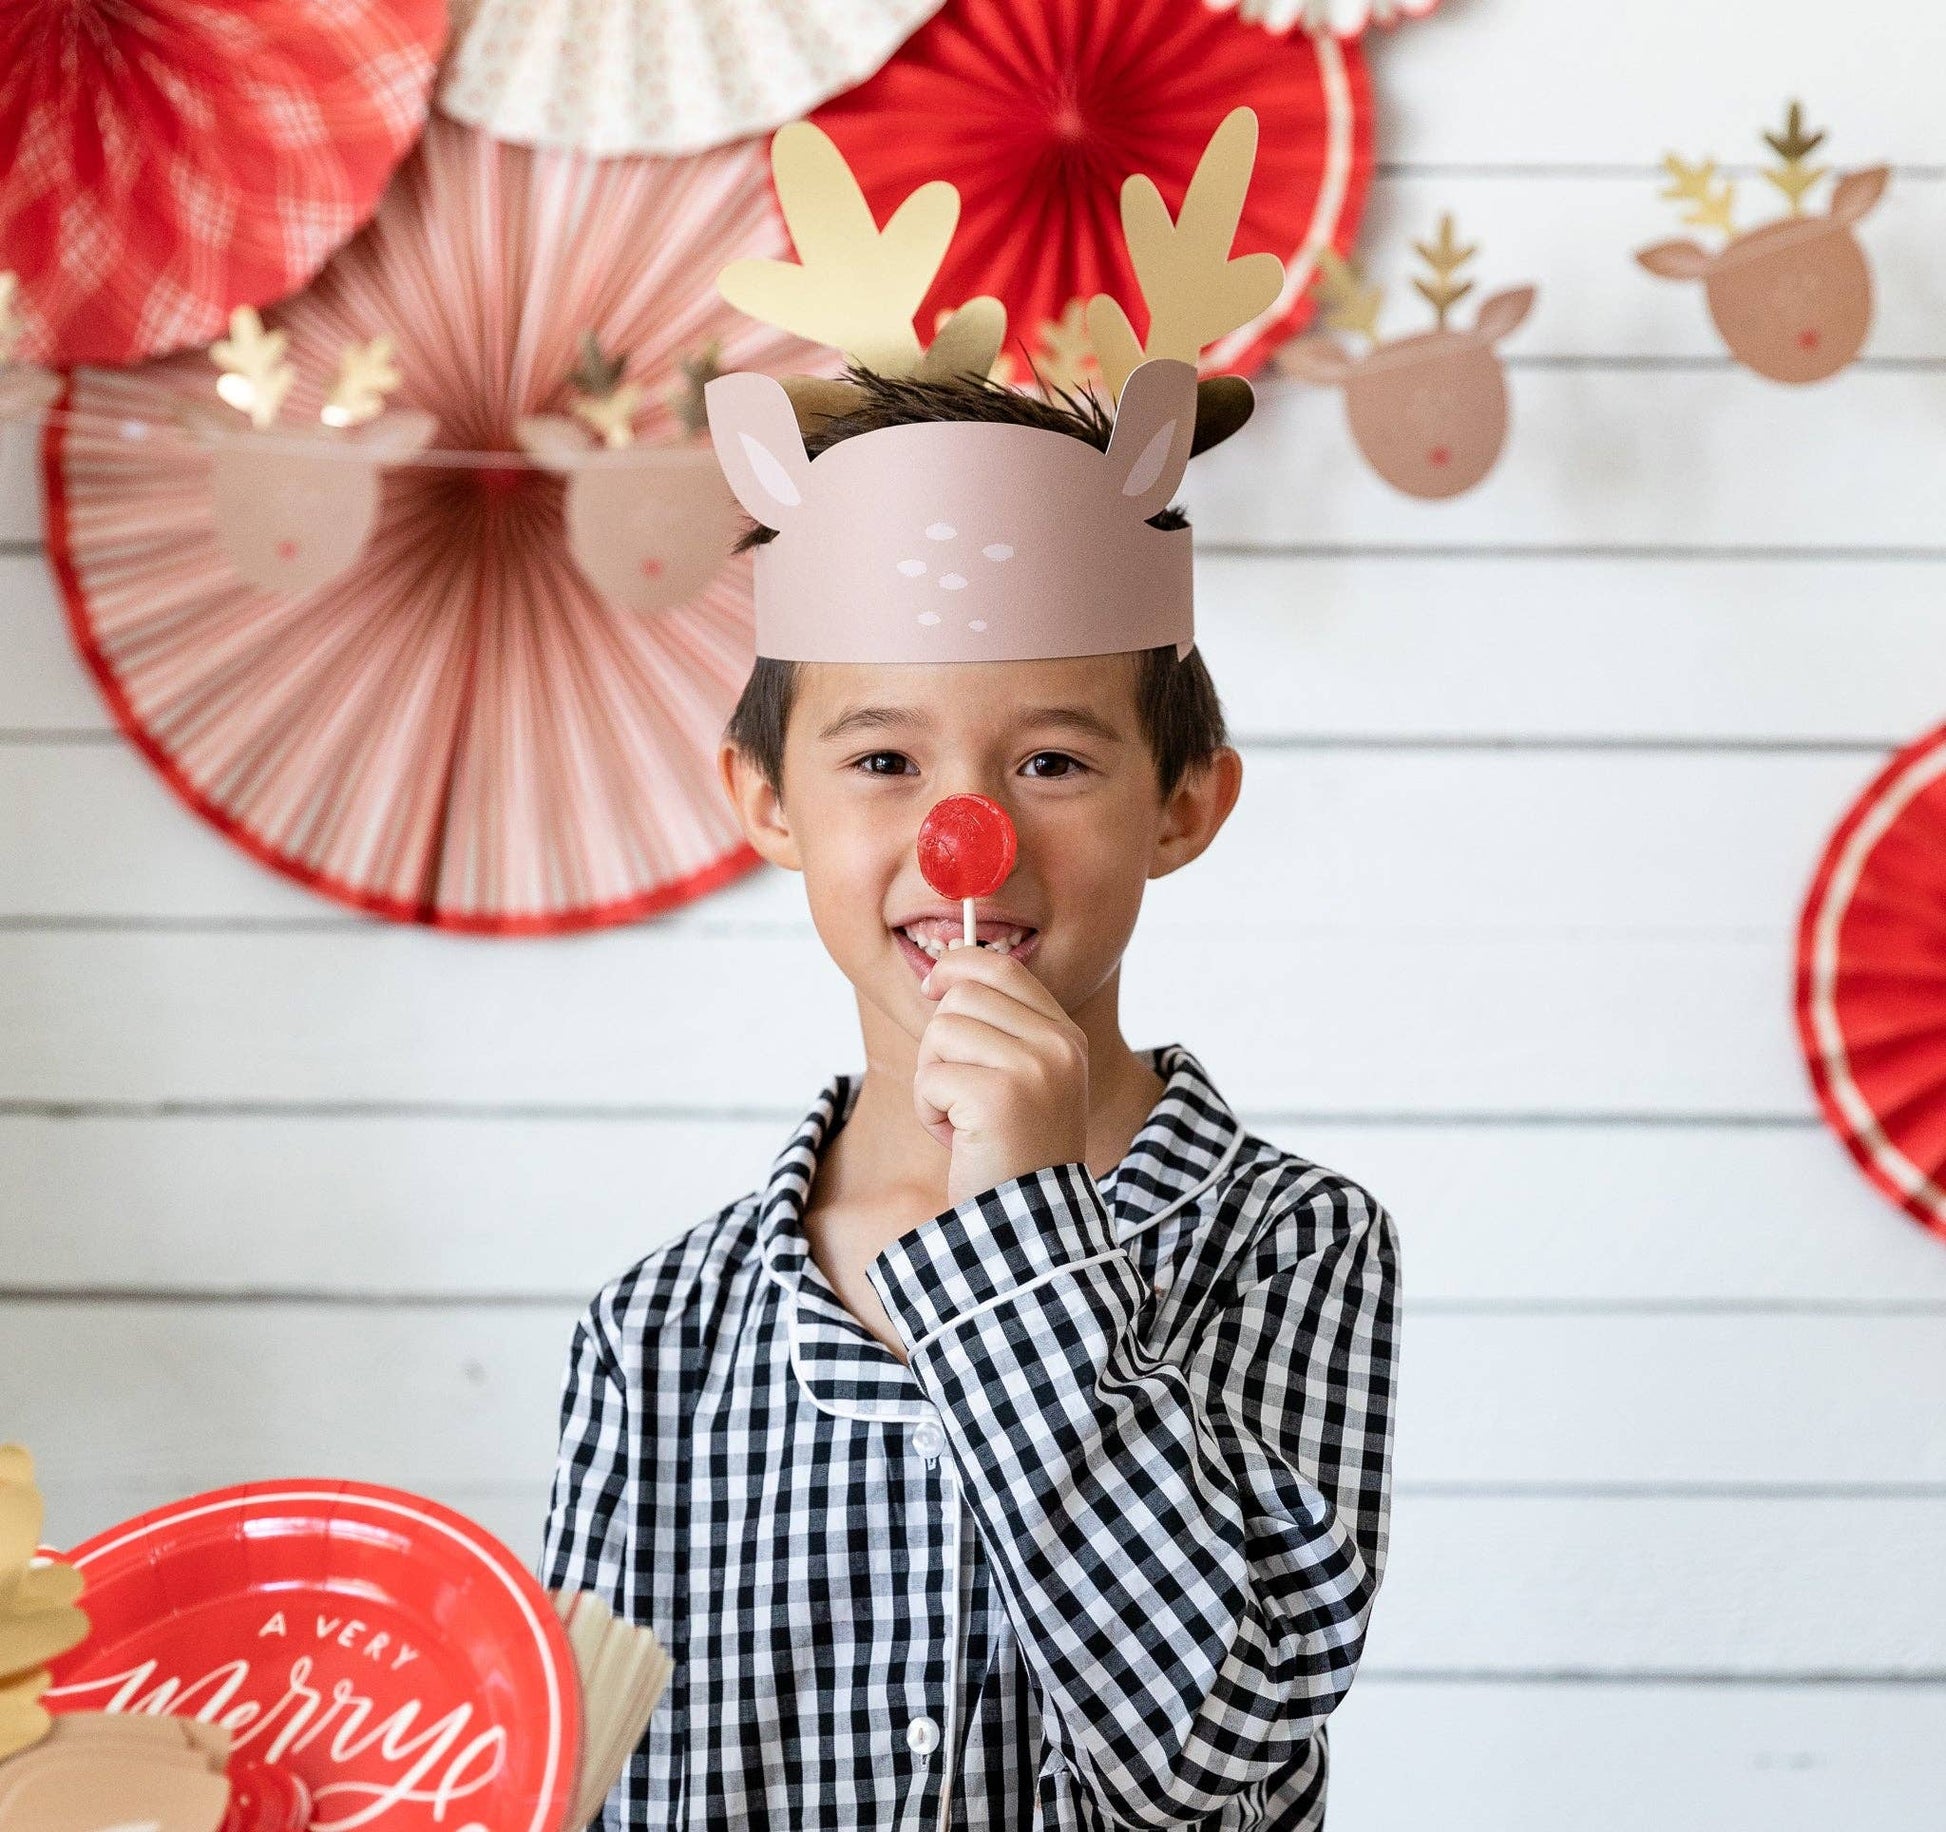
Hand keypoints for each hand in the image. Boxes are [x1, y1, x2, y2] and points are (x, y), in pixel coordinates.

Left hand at [916, 942, 1089, 1206]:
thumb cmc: (1012, 1153)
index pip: (1001, 966)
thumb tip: (943, 973)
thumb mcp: (1024, 1079)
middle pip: (961, 997)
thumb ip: (998, 1027)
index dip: (957, 967)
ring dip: (932, 1080)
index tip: (933, 988)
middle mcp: (1056, 1045)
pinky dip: (928, 1111)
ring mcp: (1032, 1068)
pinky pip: (930, 1077)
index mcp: (1065, 1035)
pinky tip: (959, 1138)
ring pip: (941, 1032)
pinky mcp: (998, 1097)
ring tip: (961, 1119)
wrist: (1032, 1226)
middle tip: (960, 1094)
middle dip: (940, 1045)